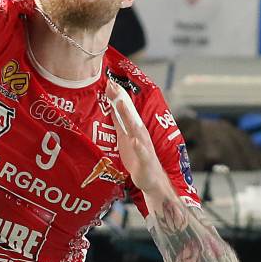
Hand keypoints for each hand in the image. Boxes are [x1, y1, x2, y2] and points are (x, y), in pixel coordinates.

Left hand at [103, 80, 168, 196]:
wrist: (151, 179)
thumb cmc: (138, 157)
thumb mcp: (124, 136)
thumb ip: (119, 121)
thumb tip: (111, 104)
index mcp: (134, 128)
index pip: (126, 109)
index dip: (118, 96)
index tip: (109, 81)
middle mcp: (140, 133)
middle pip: (130, 114)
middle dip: (122, 100)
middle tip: (112, 85)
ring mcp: (144, 146)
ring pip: (136, 130)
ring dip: (129, 117)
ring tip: (119, 104)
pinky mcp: (146, 160)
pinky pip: (143, 153)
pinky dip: (139, 146)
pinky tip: (134, 140)